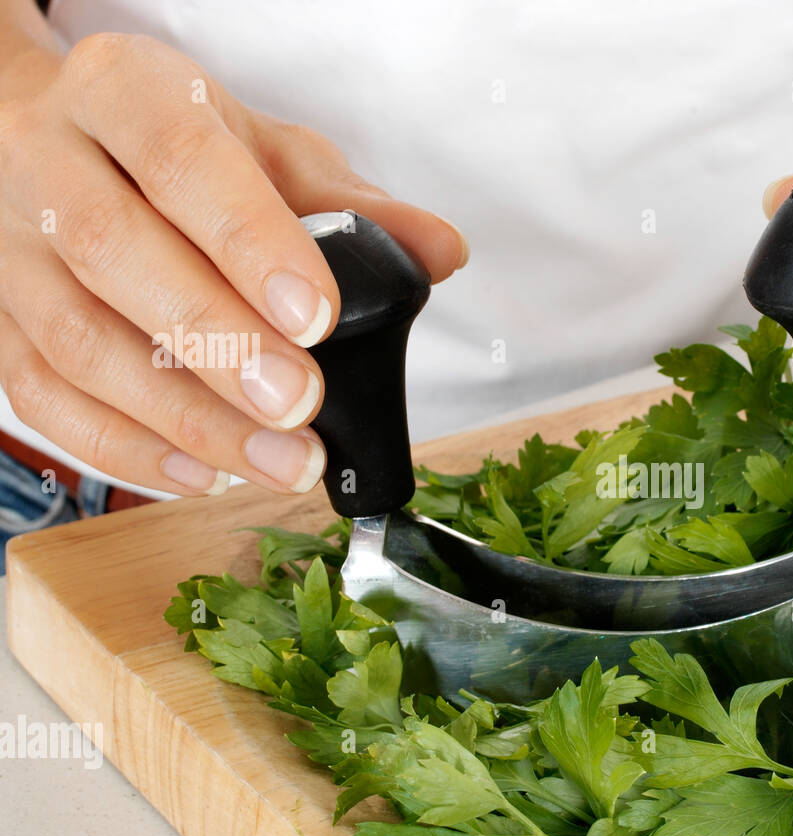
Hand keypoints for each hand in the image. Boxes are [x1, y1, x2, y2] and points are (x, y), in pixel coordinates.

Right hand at [0, 33, 465, 494]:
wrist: (53, 136)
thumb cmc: (174, 149)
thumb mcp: (266, 149)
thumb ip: (351, 204)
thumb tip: (439, 250)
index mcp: (122, 94)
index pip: (181, 160)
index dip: (250, 242)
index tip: (319, 315)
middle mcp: (44, 162)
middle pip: (114, 254)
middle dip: (218, 344)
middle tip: (301, 407)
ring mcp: (5, 248)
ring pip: (75, 342)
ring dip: (185, 420)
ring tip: (279, 461)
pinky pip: (39, 397)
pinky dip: (125, 449)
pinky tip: (204, 474)